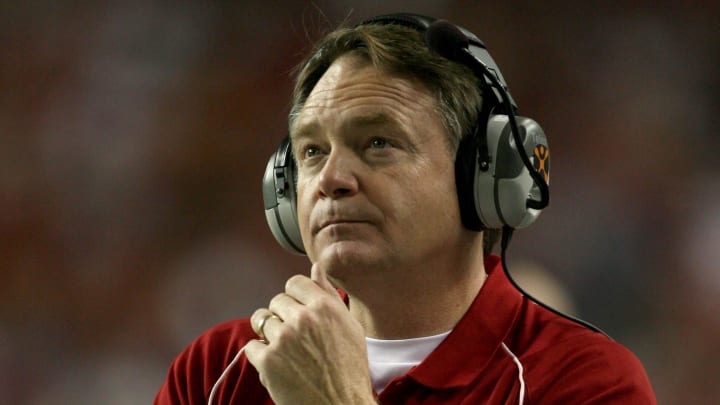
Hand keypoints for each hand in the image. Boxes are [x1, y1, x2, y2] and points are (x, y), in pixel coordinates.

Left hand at [244, 262, 375, 404]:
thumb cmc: (349, 369)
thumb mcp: (349, 326)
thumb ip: (328, 294)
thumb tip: (316, 265)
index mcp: (324, 307)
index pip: (294, 283)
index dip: (295, 298)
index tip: (299, 313)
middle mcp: (302, 318)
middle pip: (276, 301)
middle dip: (282, 316)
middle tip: (295, 338)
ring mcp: (283, 339)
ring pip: (261, 321)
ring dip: (270, 335)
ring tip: (287, 353)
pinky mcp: (267, 361)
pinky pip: (252, 346)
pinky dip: (261, 356)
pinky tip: (279, 367)